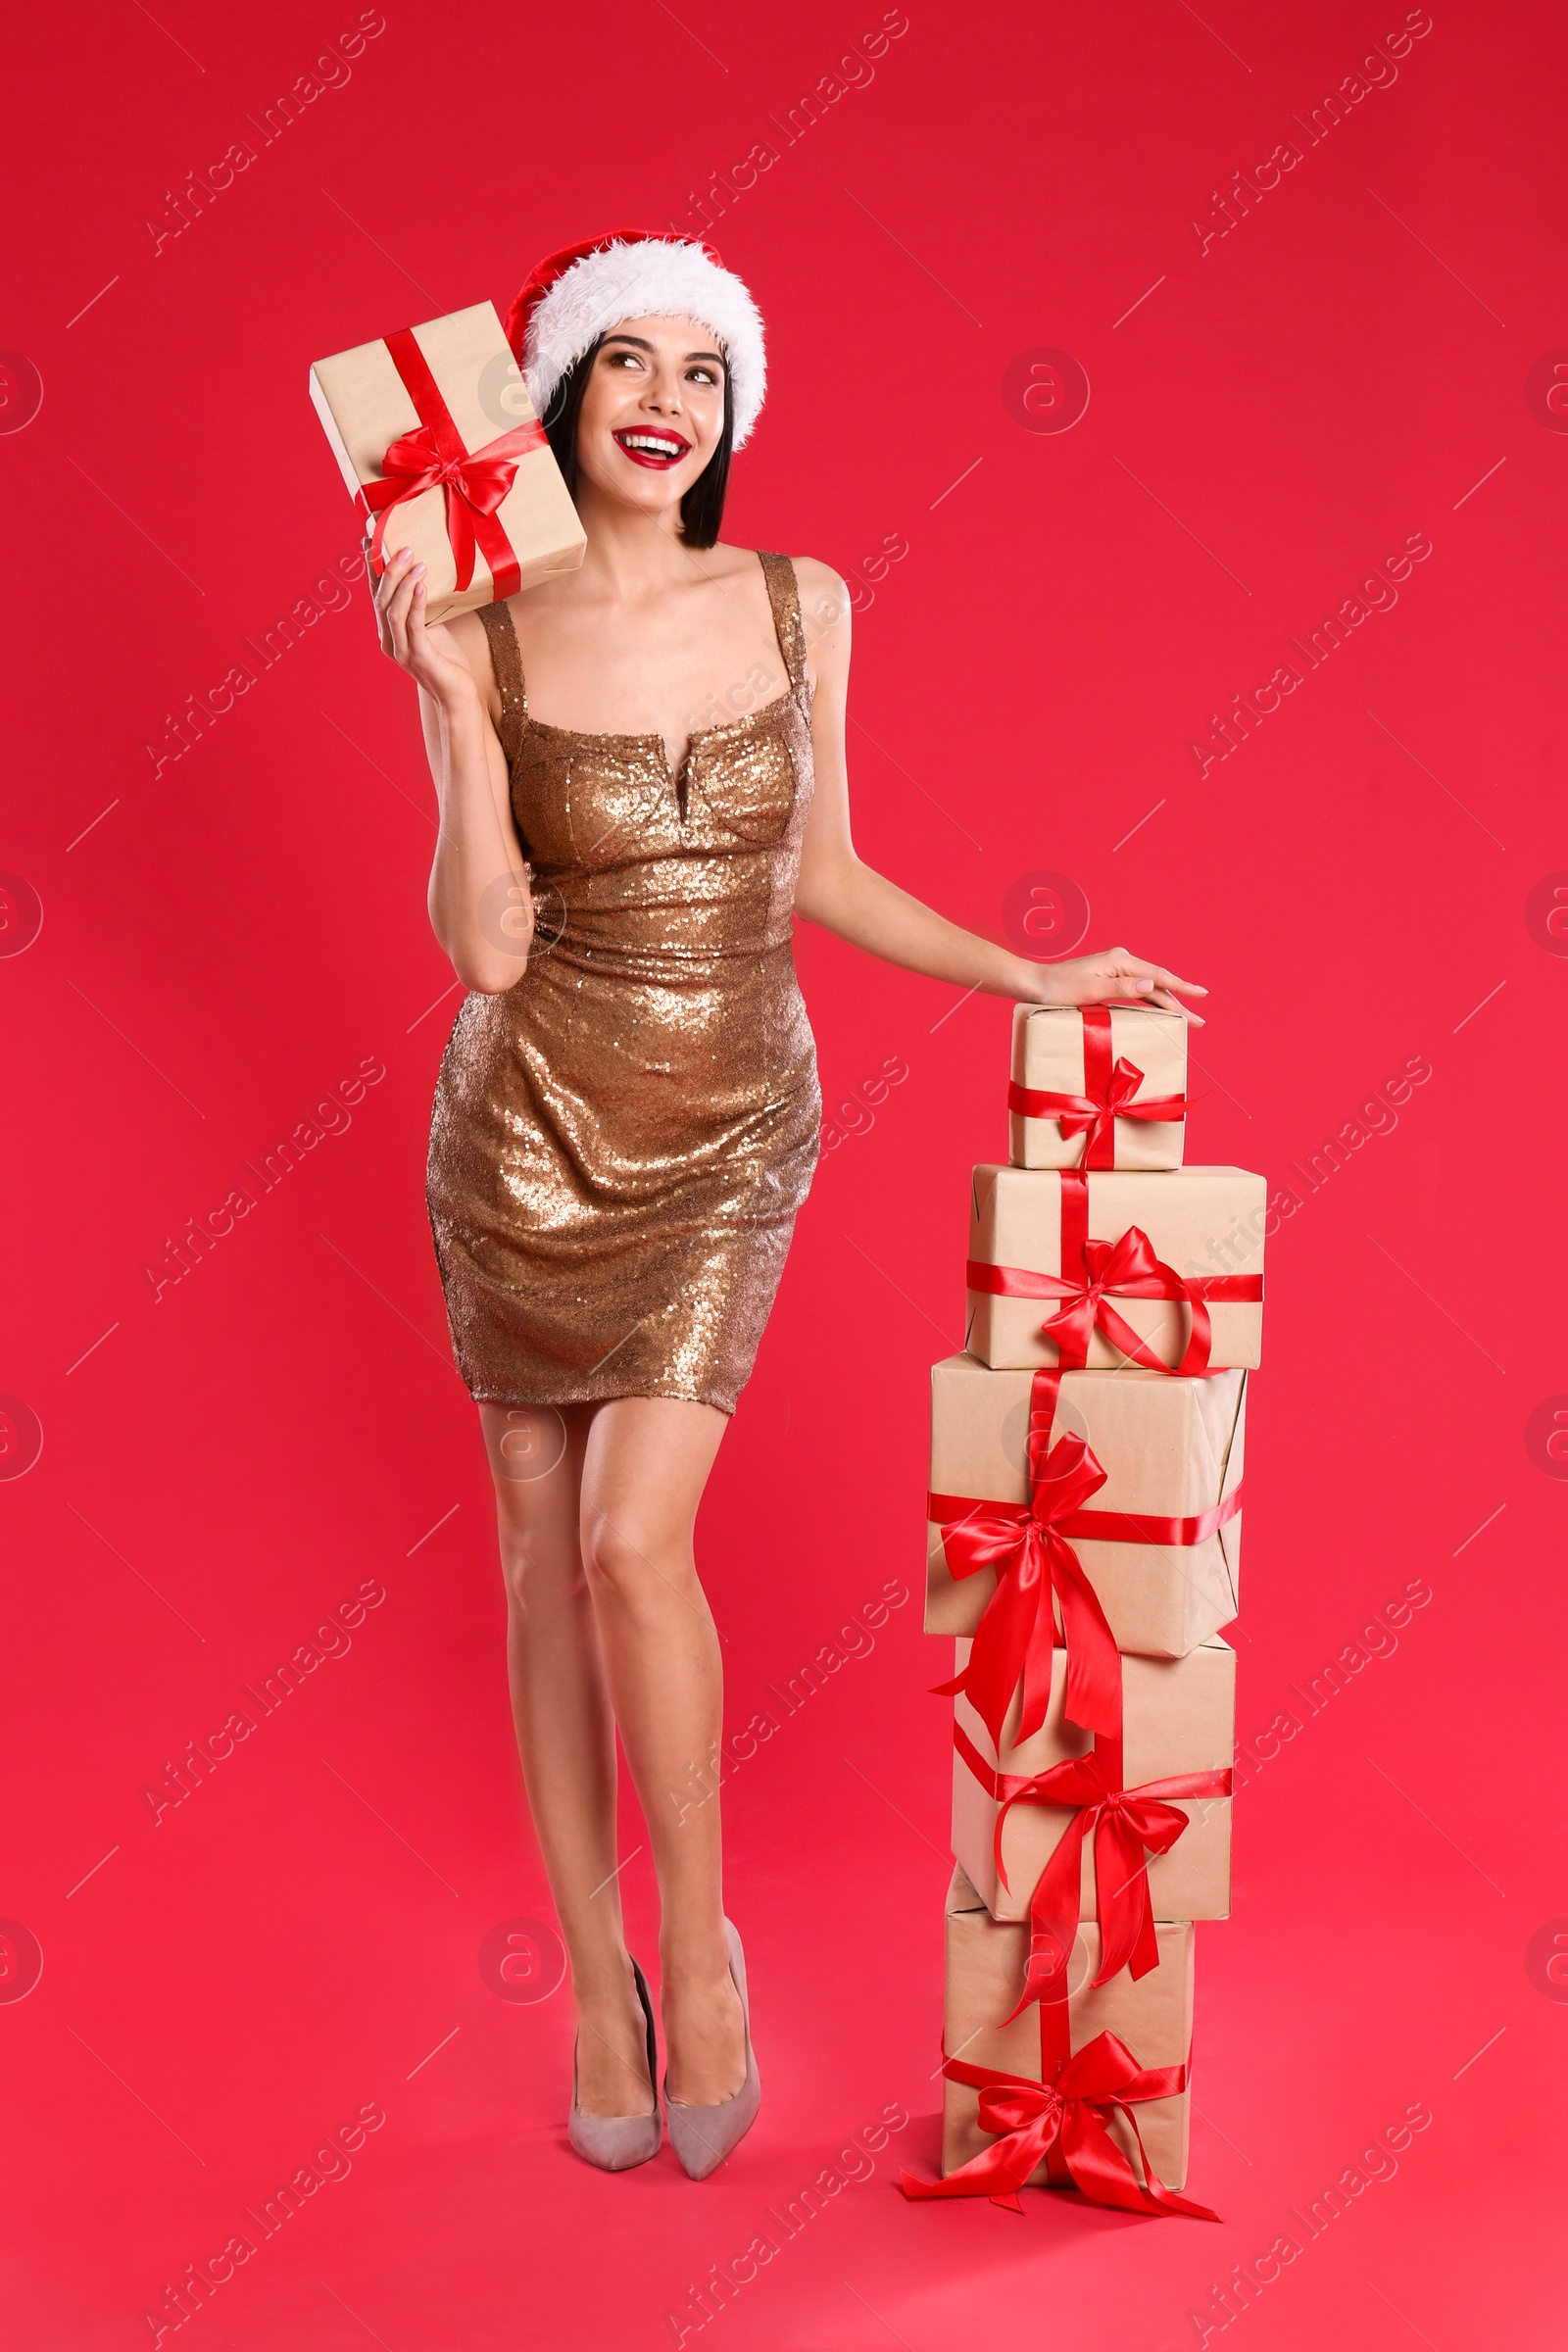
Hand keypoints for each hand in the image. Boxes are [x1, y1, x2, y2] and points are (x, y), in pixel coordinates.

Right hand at [371, 542, 480, 707]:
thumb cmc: (447, 662)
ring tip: (418, 562)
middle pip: (381, 599)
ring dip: (403, 583)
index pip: (376, 594)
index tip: (372, 540)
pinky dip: (416, 603)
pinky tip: (422, 585)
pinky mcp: (418, 657)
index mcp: (388, 631)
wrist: (457, 696)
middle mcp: (388, 640)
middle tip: (405, 547)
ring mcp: (401, 650)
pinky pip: (413, 625)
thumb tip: (427, 575)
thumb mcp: (433, 628)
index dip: (372, 568)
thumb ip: (423, 607)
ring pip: (392, 610)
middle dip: (390, 570)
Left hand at [1018, 945, 1206, 1025]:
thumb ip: (1122, 988)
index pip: (1157, 976)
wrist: (1036, 984)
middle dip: (1179, 1002)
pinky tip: (1161, 1009)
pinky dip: (1152, 1000)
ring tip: (1188, 1018)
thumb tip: (1150, 984)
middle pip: (1157, 984)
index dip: (1181, 987)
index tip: (1200, 994)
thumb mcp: (1090, 990)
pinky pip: (1138, 990)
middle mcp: (1121, 962)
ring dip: (1168, 1003)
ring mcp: (1116, 969)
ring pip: (1149, 988)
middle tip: (1200, 1020)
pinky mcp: (1109, 978)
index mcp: (1120, 961)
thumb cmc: (1059, 989)